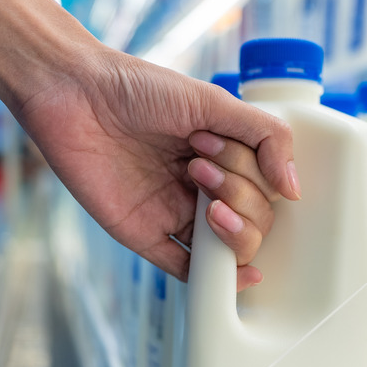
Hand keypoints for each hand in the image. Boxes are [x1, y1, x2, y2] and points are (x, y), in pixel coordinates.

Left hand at [18, 49, 299, 290]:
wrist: (72, 93)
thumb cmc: (138, 88)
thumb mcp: (212, 101)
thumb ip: (266, 137)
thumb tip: (295, 189)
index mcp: (225, 157)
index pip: (267, 188)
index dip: (251, 173)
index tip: (213, 140)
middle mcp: (204, 187)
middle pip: (255, 221)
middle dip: (239, 193)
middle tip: (198, 162)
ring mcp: (175, 212)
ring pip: (227, 249)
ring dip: (231, 232)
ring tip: (201, 193)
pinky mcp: (144, 234)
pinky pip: (183, 267)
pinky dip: (211, 279)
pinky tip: (234, 276)